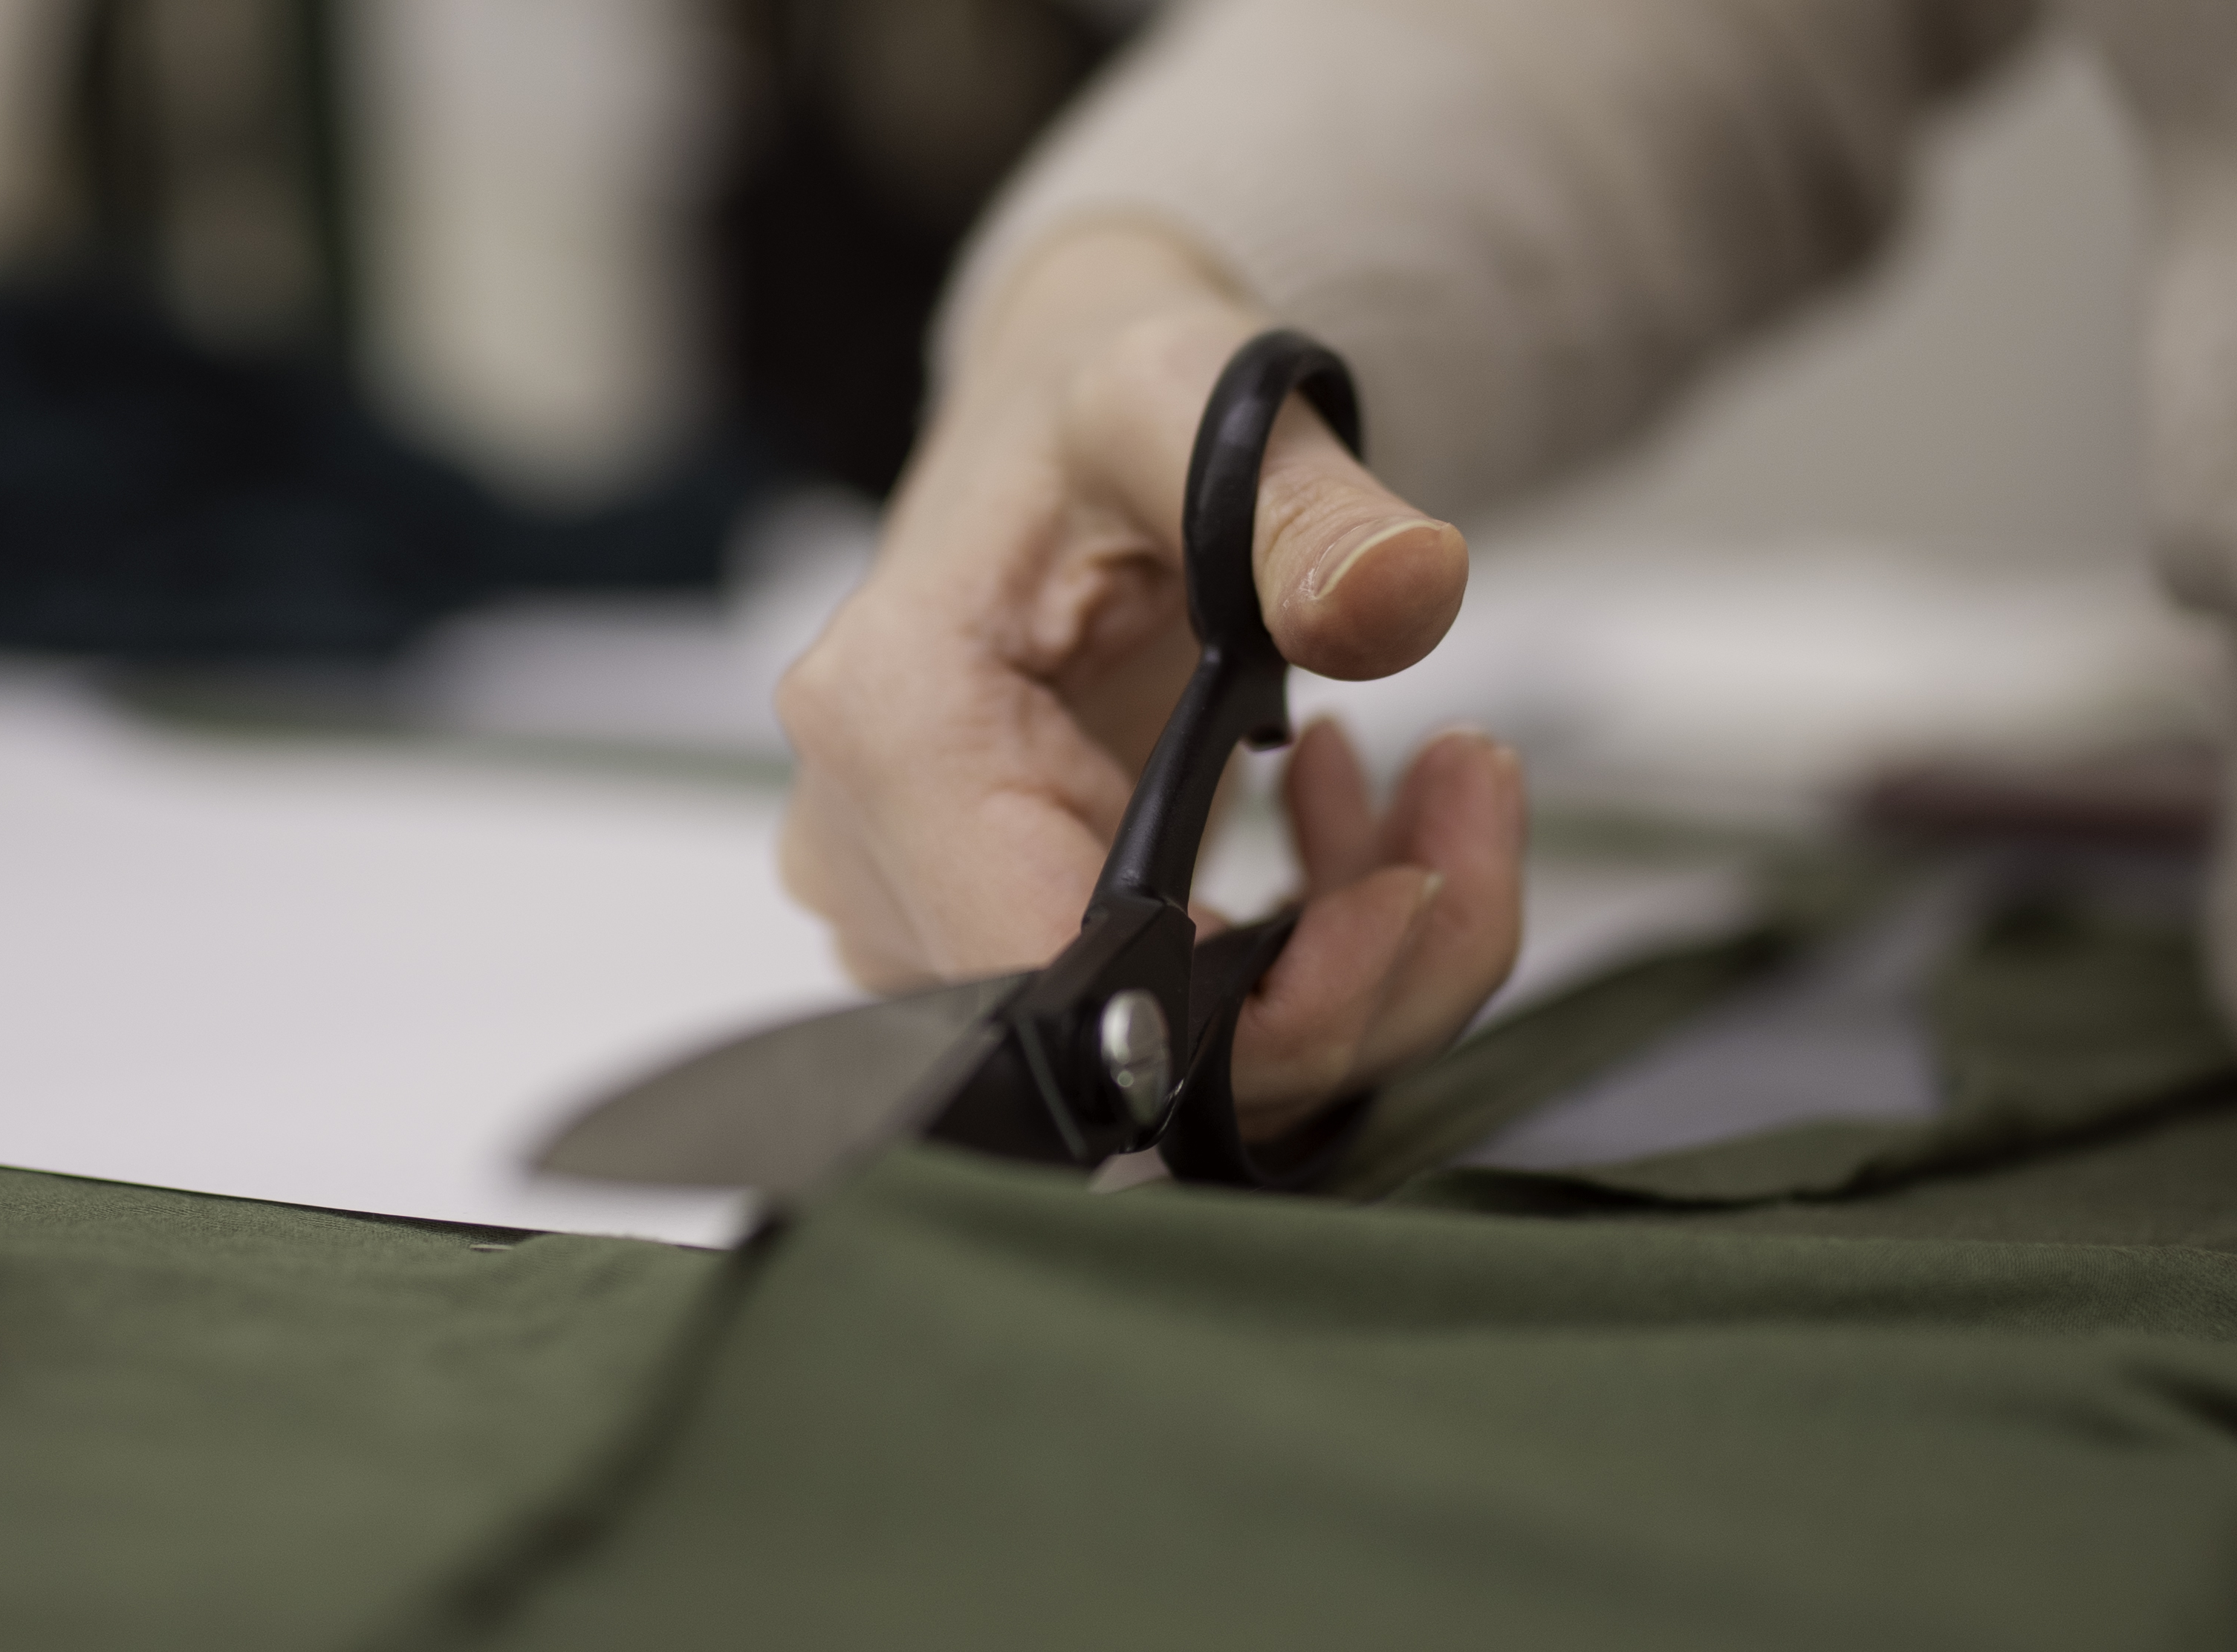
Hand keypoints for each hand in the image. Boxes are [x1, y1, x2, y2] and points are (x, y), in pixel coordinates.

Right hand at [776, 226, 1524, 1138]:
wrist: (1058, 421)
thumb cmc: (1102, 403)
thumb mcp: (1203, 406)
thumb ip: (1307, 512)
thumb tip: (1404, 594)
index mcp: (891, 723)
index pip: (1067, 978)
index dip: (1264, 999)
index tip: (1419, 889)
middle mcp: (866, 850)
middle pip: (1132, 1045)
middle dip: (1347, 976)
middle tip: (1468, 807)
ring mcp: (913, 911)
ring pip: (1169, 1059)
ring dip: (1345, 960)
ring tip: (1432, 789)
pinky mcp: (979, 933)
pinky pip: (1165, 1025)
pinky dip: (1298, 953)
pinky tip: (1340, 811)